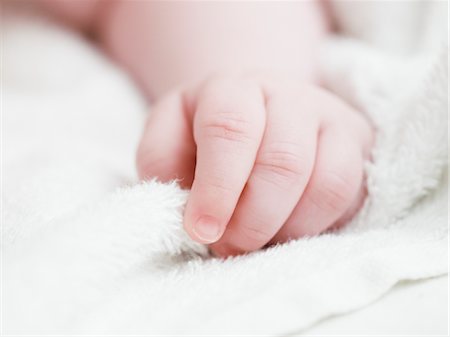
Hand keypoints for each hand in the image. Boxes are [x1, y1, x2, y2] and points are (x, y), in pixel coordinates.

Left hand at [136, 74, 373, 256]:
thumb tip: (189, 211)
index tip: (202, 231)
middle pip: (284, 161)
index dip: (217, 187)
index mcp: (233, 89)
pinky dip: (314, 225)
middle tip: (228, 246)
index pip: (230, 129)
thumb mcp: (168, 141)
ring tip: (258, 239)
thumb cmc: (205, 138)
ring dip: (286, 228)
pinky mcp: (357, 145)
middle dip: (253, 219)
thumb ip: (162, 165)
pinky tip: (286, 228)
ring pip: (327, 181)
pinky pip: (347, 195)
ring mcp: (330, 117)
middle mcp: (288, 95)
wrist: (255, 118)